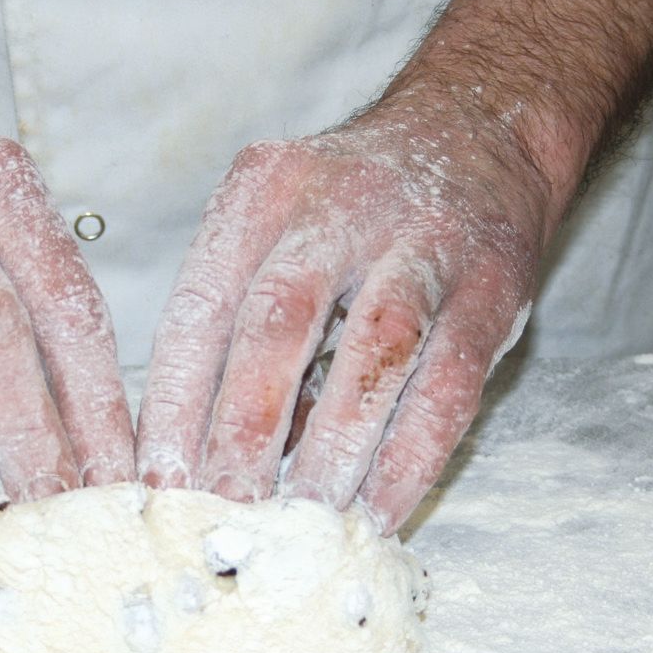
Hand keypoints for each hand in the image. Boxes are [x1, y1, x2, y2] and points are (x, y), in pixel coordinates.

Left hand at [135, 93, 543, 533]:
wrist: (482, 130)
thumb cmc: (353, 206)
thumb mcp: (279, 229)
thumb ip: (243, 325)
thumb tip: (207, 454)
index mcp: (261, 193)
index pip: (202, 304)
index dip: (176, 400)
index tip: (159, 481)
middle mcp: (339, 207)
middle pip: (277, 323)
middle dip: (244, 429)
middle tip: (223, 511)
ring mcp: (424, 243)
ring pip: (370, 353)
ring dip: (333, 448)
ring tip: (301, 523)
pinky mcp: (493, 288)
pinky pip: (448, 385)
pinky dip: (411, 457)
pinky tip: (380, 510)